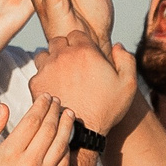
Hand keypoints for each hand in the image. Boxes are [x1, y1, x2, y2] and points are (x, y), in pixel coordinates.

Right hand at [0, 97, 76, 165]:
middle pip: (49, 129)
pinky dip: (66, 148)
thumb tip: (5, 108)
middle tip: (57, 101)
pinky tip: (65, 138)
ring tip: (68, 114)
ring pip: (61, 145)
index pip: (33, 121)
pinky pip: (63, 163)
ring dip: (66, 126)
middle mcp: (29, 165)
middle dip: (55, 111)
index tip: (45, 97)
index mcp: (10, 153)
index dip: (41, 105)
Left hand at [27, 30, 141, 135]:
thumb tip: (118, 46)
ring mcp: (47, 69)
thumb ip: (126, 60)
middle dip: (64, 50)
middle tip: (72, 67)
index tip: (84, 57)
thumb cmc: (107, 108)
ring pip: (44, 55)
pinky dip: (43, 79)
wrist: (83, 132)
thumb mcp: (128, 84)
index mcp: (85, 51)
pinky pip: (36, 73)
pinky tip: (54, 90)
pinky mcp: (36, 83)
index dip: (81, 44)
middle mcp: (63, 55)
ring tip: (61, 77)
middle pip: (58, 41)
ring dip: (51, 62)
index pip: (76, 33)